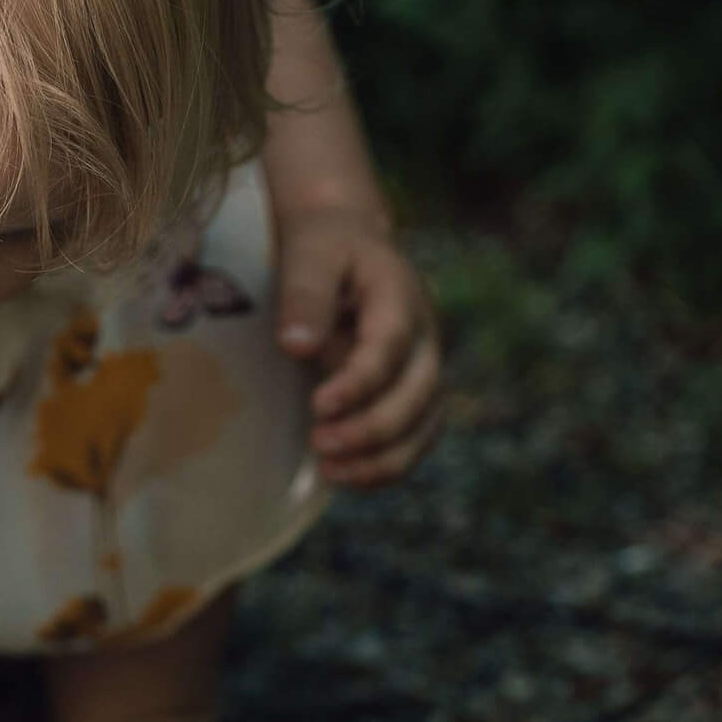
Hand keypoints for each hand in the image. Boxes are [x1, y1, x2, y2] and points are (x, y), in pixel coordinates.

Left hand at [274, 206, 443, 488]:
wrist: (348, 245)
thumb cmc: (324, 249)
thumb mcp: (309, 254)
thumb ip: (305, 295)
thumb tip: (296, 346)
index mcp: (399, 296)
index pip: (389, 347)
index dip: (359, 383)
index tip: (319, 406)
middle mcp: (424, 335)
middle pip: (416, 393)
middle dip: (371, 428)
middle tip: (319, 443)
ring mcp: (425, 367)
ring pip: (425, 425)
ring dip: (383, 459)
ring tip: (331, 471)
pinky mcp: (416, 393)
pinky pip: (418, 439)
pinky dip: (388, 466)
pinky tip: (346, 476)